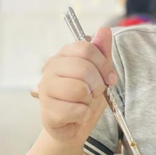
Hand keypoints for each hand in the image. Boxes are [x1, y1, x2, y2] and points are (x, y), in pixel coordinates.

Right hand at [39, 27, 117, 143]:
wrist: (74, 125)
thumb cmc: (86, 96)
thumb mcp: (99, 73)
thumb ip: (102, 52)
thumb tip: (104, 29)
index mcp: (65, 54)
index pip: (86, 48)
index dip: (103, 64)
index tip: (109, 77)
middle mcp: (52, 67)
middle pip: (84, 68)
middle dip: (98, 84)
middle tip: (96, 92)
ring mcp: (46, 88)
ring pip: (79, 89)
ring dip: (89, 100)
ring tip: (84, 102)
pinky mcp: (47, 110)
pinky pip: (75, 110)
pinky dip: (83, 115)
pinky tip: (77, 115)